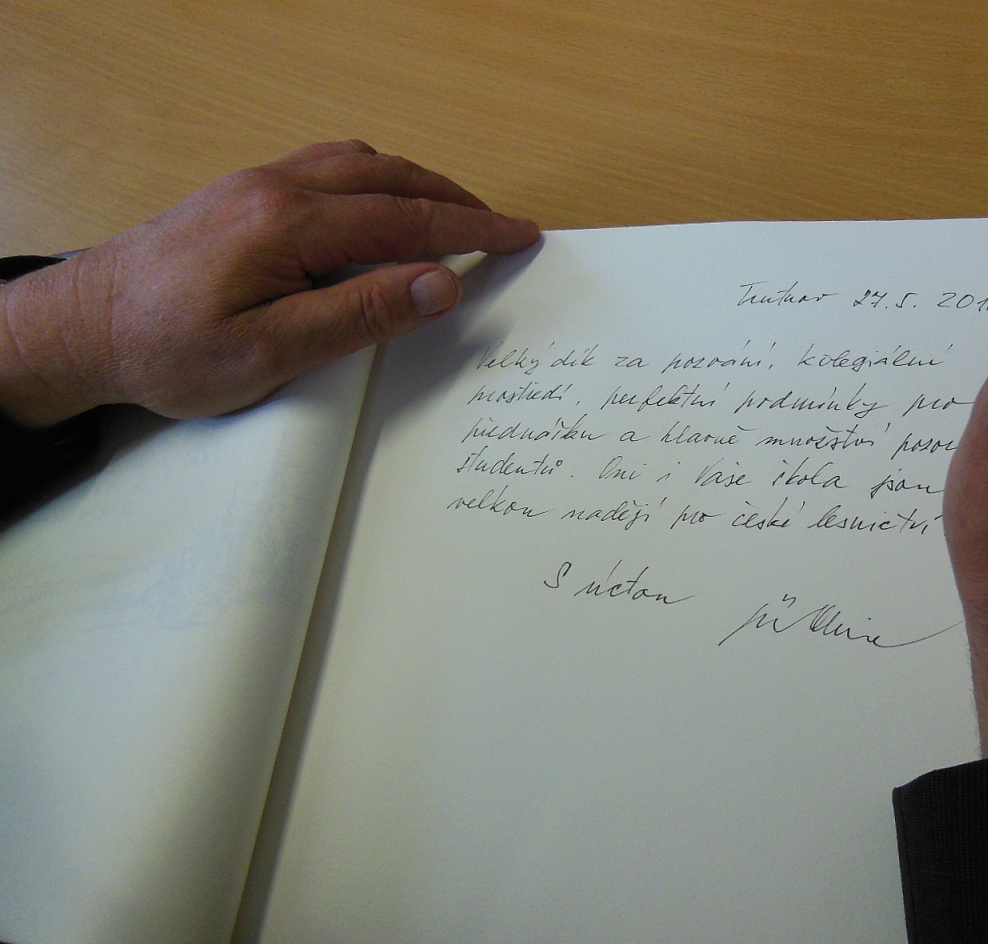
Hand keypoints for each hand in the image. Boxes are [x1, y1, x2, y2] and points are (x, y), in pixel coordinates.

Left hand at [0, 140, 539, 423]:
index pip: (405, 217)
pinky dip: (372, 180)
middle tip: (501, 225)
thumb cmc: (168, 350)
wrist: (81, 327)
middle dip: (453, 198)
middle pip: (388, 177)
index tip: (520, 235)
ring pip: (357, 164)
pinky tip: (377, 206)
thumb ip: (360, 314)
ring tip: (452, 214)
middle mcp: (275, 187)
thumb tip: (439, 283)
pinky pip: (323, 168)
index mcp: (289, 223)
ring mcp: (254, 184)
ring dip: (414, 184)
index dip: (471, 227)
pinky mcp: (238, 195)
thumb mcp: (271, 351)